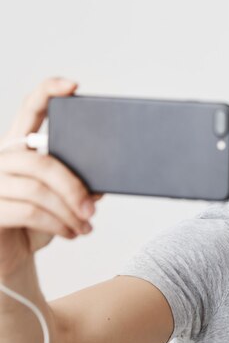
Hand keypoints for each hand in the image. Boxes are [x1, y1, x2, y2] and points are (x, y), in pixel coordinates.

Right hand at [0, 78, 102, 276]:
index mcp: (20, 146)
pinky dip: (58, 224)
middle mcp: (1, 158)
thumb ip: (79, 182)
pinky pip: (28, 211)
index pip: (30, 109)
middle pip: (42, 160)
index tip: (73, 86)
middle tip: (93, 208)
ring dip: (69, 211)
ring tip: (85, 225)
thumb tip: (105, 179)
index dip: (49, 92)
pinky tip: (72, 233)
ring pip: (37, 189)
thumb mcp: (62, 199)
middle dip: (74, 186)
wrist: (12, 256)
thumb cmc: (36, 222)